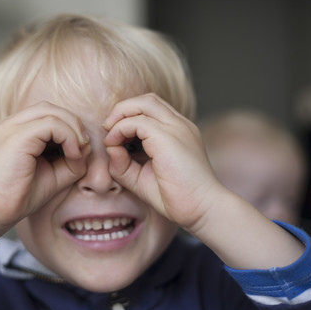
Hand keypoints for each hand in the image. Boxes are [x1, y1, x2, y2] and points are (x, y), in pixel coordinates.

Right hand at [0, 101, 89, 229]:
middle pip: (49, 108)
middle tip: (83, 147)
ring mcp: (10, 127)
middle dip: (73, 124)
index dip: (68, 128)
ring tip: (78, 152)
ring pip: (51, 111)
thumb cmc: (17, 197)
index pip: (46, 115)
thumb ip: (71, 161)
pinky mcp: (17, 136)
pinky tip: (72, 155)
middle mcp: (9, 125)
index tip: (78, 152)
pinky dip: (68, 136)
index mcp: (13, 131)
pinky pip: (51, 124)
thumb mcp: (53, 176)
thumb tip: (88, 146)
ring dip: (72, 129)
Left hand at [103, 93, 219, 229]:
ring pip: (144, 103)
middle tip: (108, 129)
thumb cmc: (175, 197)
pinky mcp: (168, 137)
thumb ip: (122, 162)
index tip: (114, 138)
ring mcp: (176, 128)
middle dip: (122, 109)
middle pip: (147, 99)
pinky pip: (137, 122)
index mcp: (178, 132)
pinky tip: (113, 145)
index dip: (129, 117)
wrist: (202, 210)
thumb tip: (109, 146)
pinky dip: (120, 129)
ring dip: (120, 115)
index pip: (151, 109)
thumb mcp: (140, 178)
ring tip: (110, 136)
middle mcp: (179, 125)